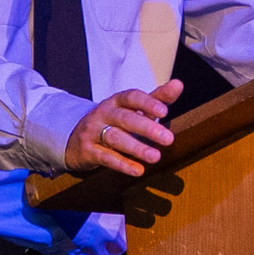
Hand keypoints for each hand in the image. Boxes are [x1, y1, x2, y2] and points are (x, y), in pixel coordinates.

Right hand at [63, 77, 182, 176]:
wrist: (74, 139)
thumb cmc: (113, 122)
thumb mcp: (133, 109)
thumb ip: (156, 99)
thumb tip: (179, 84)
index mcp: (116, 101)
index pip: (131, 97)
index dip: (147, 103)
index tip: (164, 112)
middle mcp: (103, 114)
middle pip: (125, 119)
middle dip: (147, 128)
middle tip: (169, 139)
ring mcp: (93, 132)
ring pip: (114, 138)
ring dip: (136, 148)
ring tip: (156, 157)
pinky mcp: (88, 152)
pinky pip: (105, 157)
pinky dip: (122, 164)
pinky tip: (138, 170)